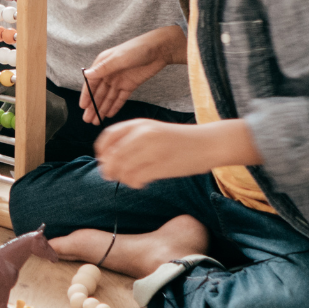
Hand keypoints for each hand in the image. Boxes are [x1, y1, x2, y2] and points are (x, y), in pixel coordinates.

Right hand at [79, 25, 186, 124]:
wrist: (158, 50)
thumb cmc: (137, 49)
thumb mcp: (119, 58)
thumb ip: (103, 68)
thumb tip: (86, 74)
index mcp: (103, 64)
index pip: (91, 83)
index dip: (87, 95)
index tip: (82, 107)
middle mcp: (109, 73)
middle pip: (99, 93)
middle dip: (93, 106)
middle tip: (87, 119)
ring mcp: (119, 80)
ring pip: (108, 98)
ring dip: (102, 108)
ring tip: (96, 121)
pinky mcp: (129, 85)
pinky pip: (120, 98)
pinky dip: (115, 106)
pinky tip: (109, 114)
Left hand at [95, 118, 259, 188]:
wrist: (207, 143)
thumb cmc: (178, 139)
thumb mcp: (151, 130)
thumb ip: (131, 139)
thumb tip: (109, 158)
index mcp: (138, 124)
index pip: (108, 137)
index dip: (101, 151)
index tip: (102, 160)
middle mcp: (143, 134)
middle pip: (113, 156)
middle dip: (109, 169)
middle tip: (110, 176)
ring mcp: (152, 150)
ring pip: (124, 168)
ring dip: (122, 178)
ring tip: (130, 180)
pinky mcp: (162, 166)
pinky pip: (138, 177)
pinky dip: (134, 183)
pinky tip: (141, 183)